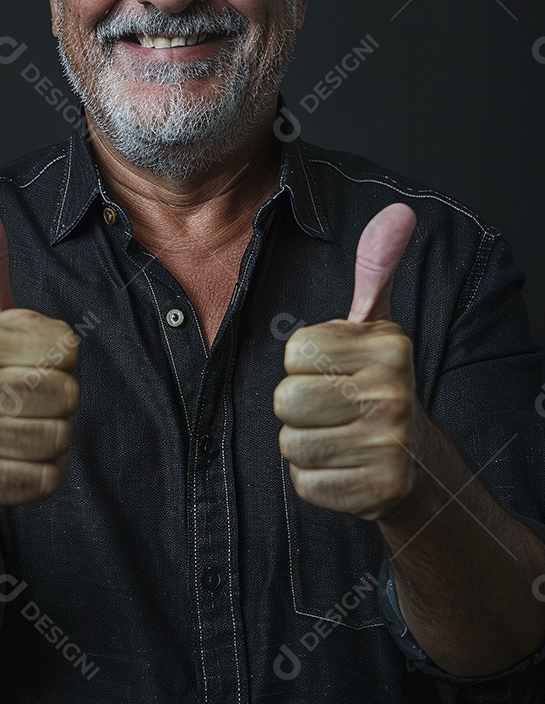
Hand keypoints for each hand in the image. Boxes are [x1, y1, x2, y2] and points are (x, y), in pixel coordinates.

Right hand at [0, 188, 78, 511]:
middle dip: (58, 398)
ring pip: (60, 435)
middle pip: (67, 392)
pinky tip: (12, 460)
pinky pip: (48, 476)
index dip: (58, 356)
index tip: (23, 360)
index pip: (67, 347)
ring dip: (52, 436)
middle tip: (22, 398)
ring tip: (17, 428)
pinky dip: (42, 473)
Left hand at [274, 203, 417, 519]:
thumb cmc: (378, 385)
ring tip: (339, 436)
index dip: (305, 362)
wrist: (417, 465)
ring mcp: (389, 447)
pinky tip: (345, 467)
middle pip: (286, 399)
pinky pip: (304, 483)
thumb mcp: (377, 326)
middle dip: (299, 405)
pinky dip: (316, 479)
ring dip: (305, 443)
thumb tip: (398, 212)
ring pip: (291, 443)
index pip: (296, 350)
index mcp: (388, 347)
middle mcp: (394, 394)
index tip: (336, 369)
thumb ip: (376, 268)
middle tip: (333, 407)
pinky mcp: (378, 492)